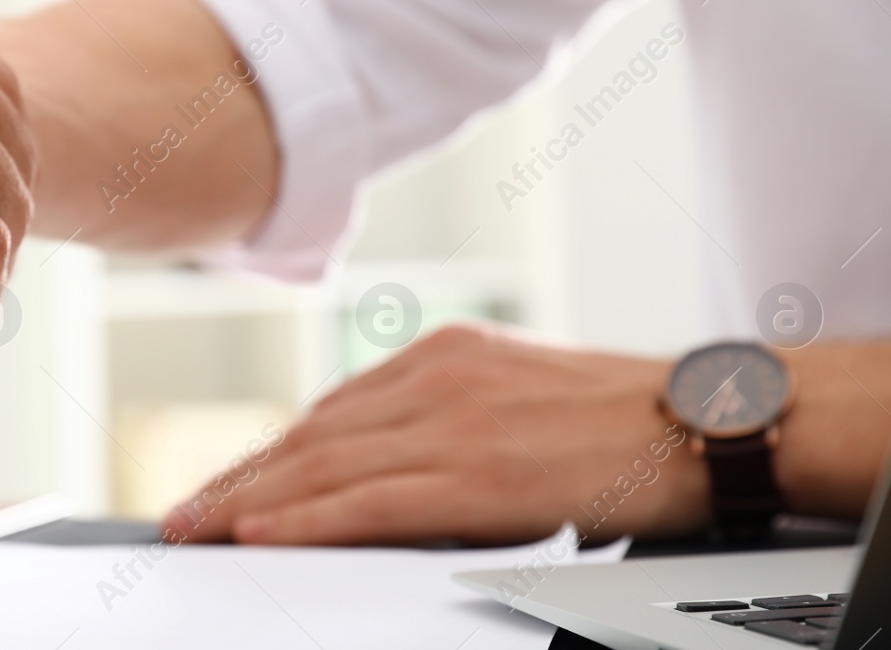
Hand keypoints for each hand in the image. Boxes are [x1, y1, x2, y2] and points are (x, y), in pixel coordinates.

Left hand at [162, 323, 708, 545]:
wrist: (709, 422)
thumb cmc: (623, 419)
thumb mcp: (515, 396)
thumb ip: (445, 419)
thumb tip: (382, 465)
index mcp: (443, 356)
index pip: (329, 413)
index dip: (267, 455)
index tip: (222, 485)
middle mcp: (437, 376)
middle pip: (311, 437)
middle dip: (239, 481)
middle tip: (180, 517)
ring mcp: (455, 419)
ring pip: (325, 466)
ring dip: (249, 502)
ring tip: (195, 532)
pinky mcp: (481, 470)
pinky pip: (372, 499)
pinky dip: (307, 518)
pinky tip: (260, 533)